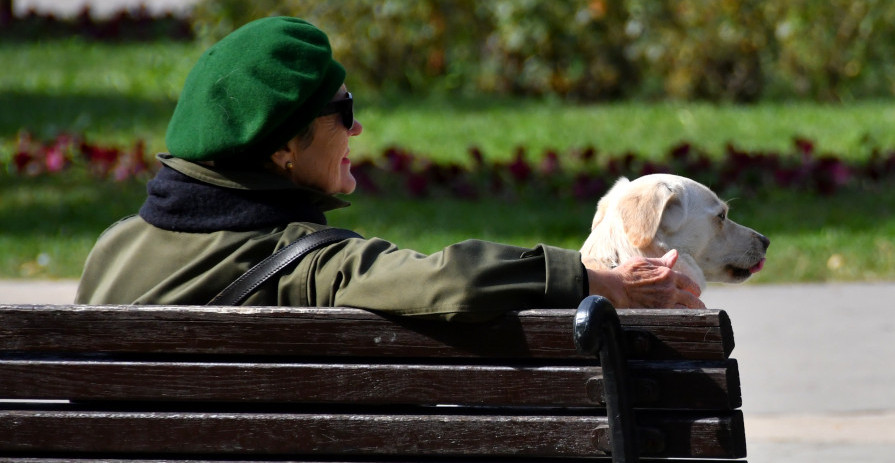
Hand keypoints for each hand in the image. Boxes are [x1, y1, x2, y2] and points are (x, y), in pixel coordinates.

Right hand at [583, 250, 705, 308]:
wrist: (613, 289)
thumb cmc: (625, 274)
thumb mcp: (644, 262)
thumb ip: (662, 261)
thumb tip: (675, 253)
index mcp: (667, 274)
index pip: (688, 282)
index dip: (693, 287)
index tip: (695, 291)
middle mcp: (669, 288)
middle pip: (692, 298)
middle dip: (697, 302)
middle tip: (698, 305)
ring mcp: (665, 302)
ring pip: (687, 309)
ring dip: (692, 312)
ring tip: (695, 316)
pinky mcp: (658, 313)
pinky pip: (676, 317)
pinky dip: (682, 319)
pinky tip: (684, 321)